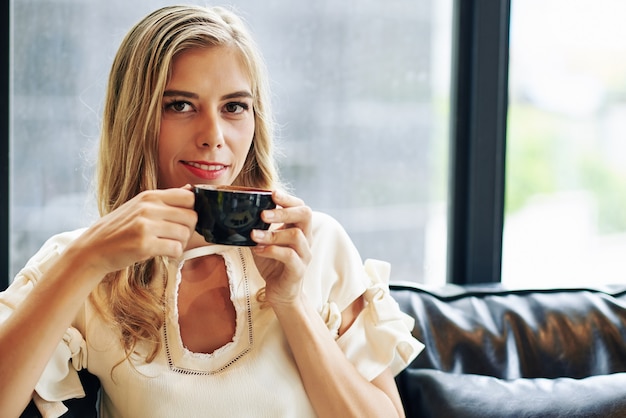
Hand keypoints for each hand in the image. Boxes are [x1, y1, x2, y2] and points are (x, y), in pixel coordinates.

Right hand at [71, 187, 196, 276]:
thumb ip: (166, 199)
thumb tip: (191, 189)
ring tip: (168, 245)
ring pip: (185, 234)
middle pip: (191, 217)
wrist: (94, 248)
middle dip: (189, 230)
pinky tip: (164, 253)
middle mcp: (148, 207)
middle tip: (177, 237)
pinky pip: (175, 249)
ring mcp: (145, 225)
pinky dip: (174, 254)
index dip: (193, 210)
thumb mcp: (140, 207)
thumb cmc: (120, 229)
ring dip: (181, 244)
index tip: (185, 221)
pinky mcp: (144, 244)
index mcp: (150, 196)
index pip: (189, 197)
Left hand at [251, 190, 311, 306]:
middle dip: (284, 211)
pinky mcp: (298, 270)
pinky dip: (271, 250)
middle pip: (305, 215)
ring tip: (254, 235)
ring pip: (296, 236)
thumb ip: (259, 226)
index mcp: (299, 229)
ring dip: (272, 233)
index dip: (288, 198)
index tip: (272, 193)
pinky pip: (289, 256)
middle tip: (263, 214)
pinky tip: (257, 250)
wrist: (280, 293)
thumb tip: (238, 210)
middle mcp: (306, 239)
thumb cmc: (272, 264)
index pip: (301, 206)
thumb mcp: (264, 241)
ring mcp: (304, 254)